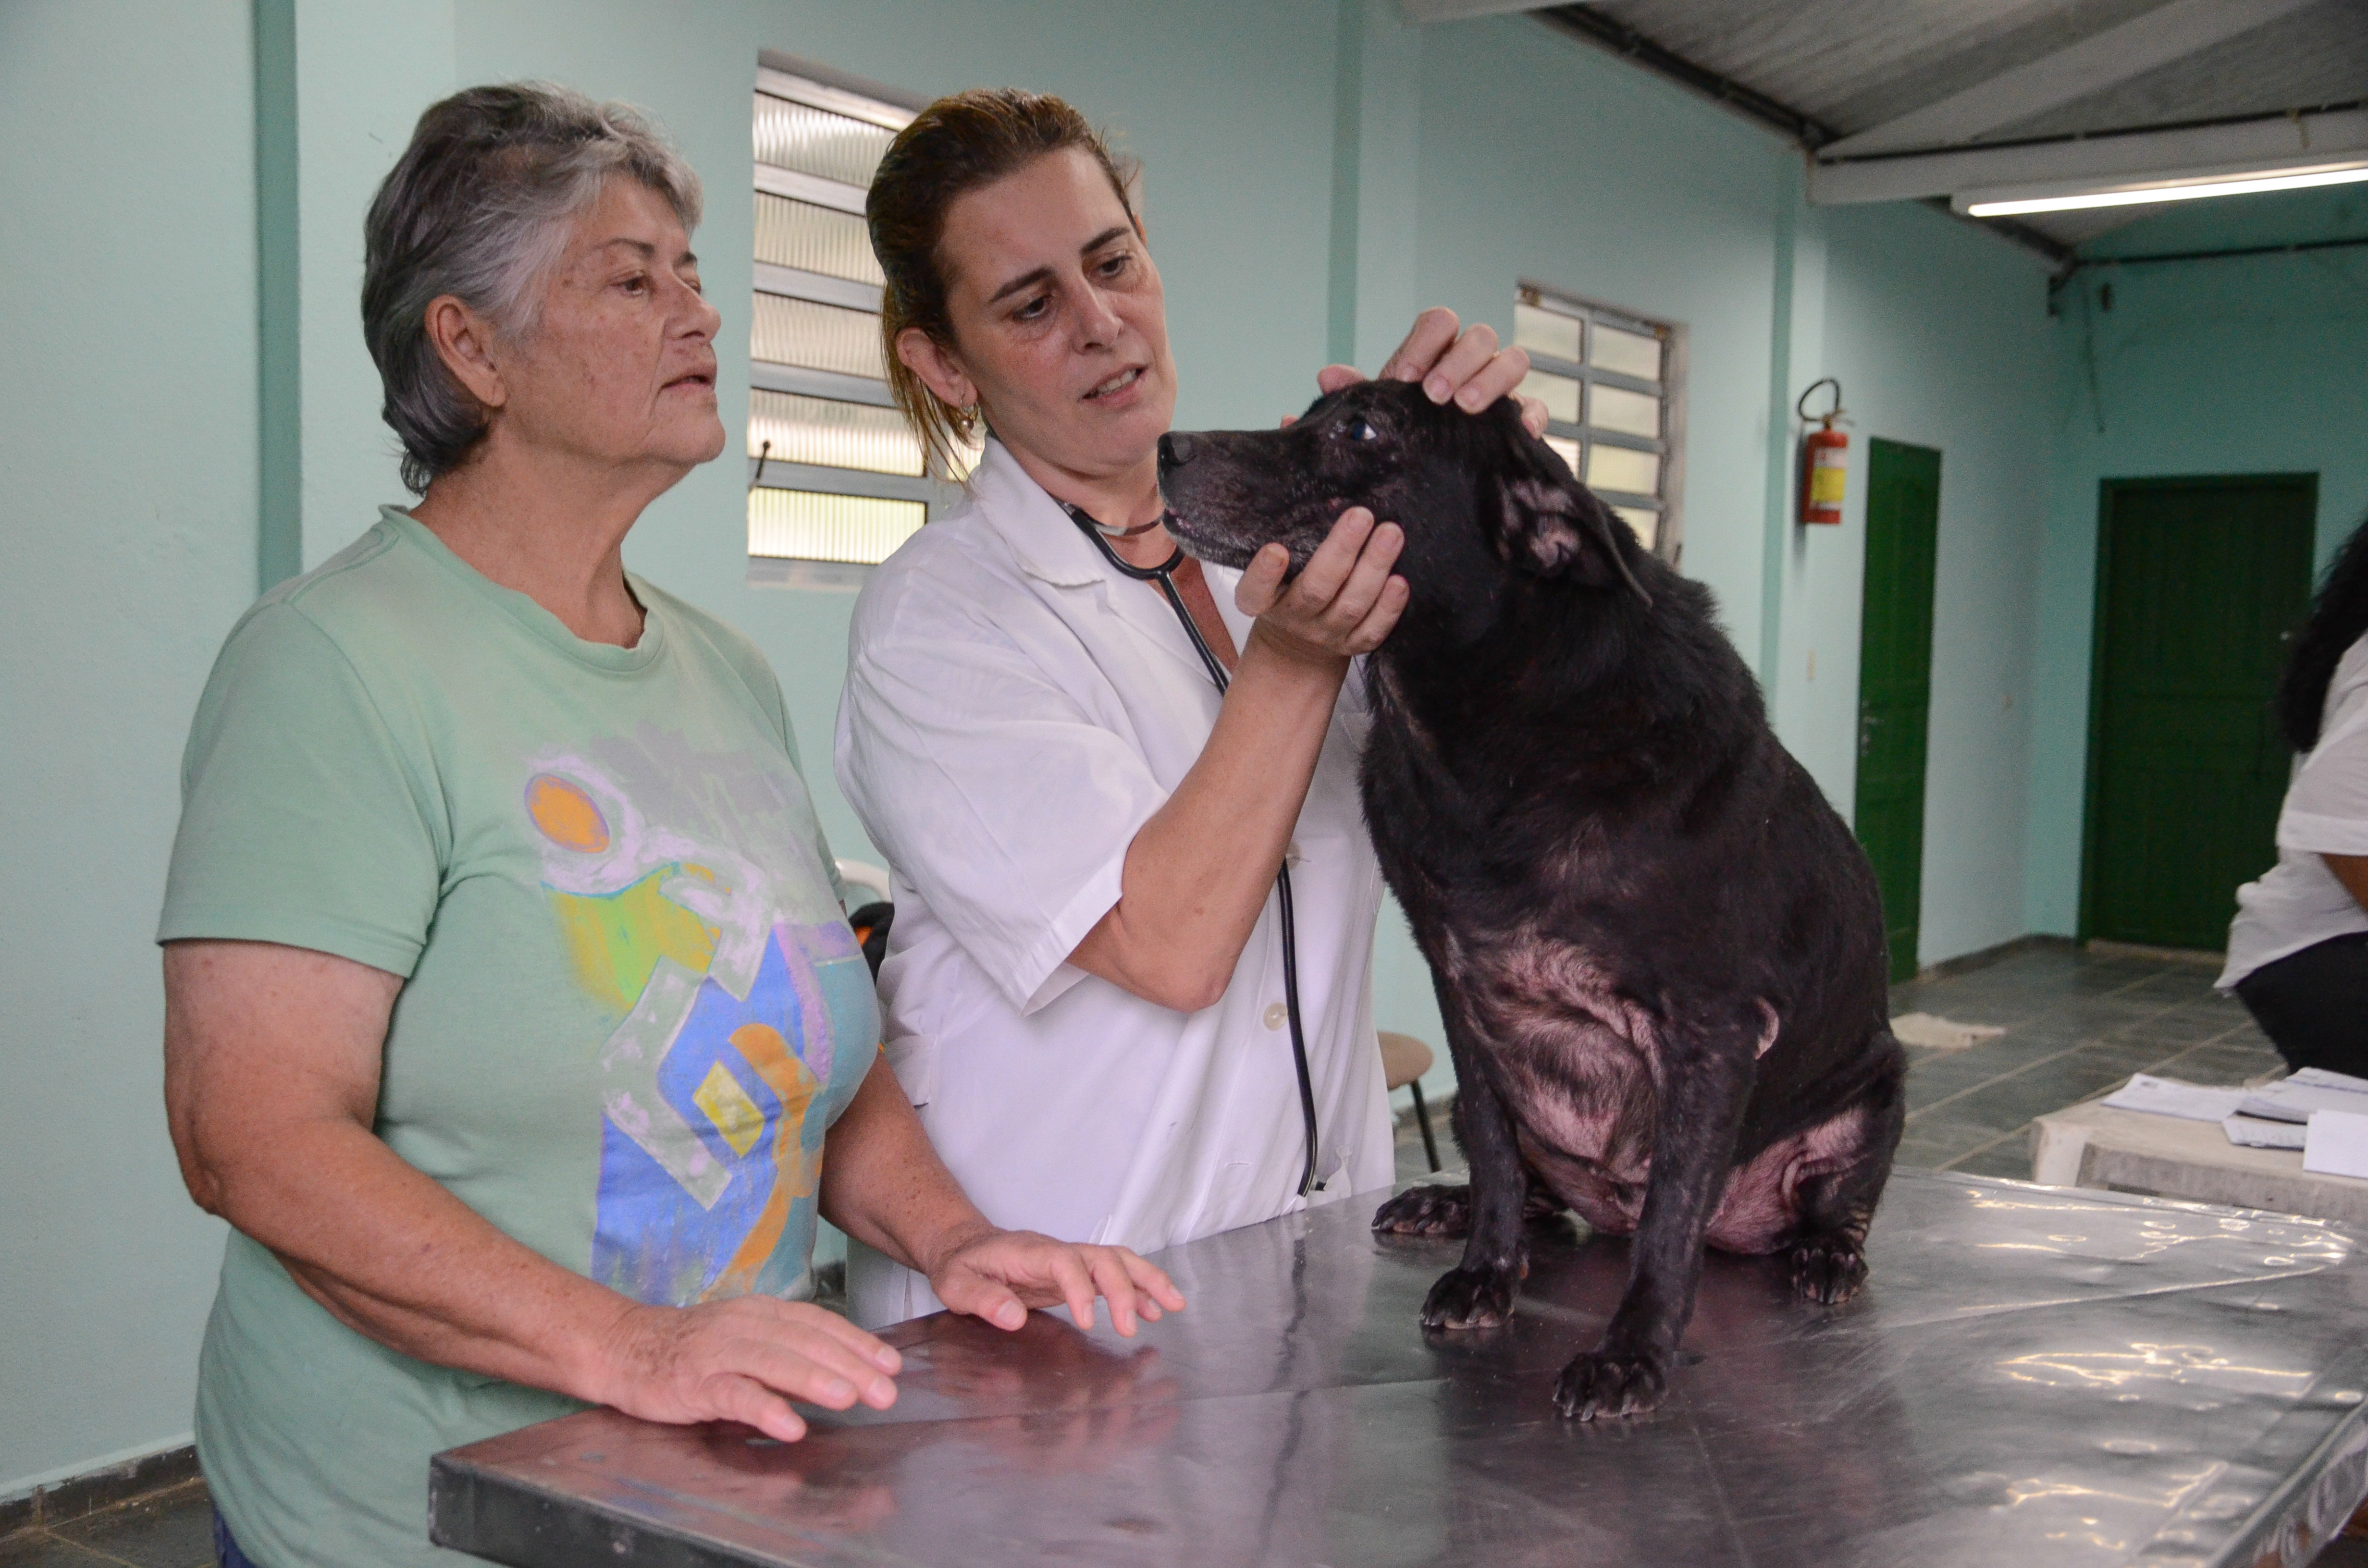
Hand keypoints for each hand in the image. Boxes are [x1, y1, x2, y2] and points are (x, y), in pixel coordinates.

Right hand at [591, 1295, 904, 1442]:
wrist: (626, 1347)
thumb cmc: (694, 1348)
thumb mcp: (747, 1340)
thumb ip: (790, 1353)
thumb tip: (844, 1371)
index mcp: (762, 1312)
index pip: (819, 1323)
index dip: (857, 1342)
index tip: (891, 1364)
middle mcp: (745, 1325)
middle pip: (805, 1342)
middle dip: (850, 1365)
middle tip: (885, 1390)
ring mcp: (718, 1352)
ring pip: (774, 1361)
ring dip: (815, 1379)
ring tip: (850, 1397)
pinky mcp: (694, 1382)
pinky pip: (734, 1394)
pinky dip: (764, 1408)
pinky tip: (790, 1424)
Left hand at [925, 1222, 1186, 1336]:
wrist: (966, 1247)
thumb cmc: (961, 1267)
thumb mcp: (956, 1284)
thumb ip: (981, 1299)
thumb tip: (1012, 1317)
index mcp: (1029, 1253)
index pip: (1064, 1261)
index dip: (1080, 1289)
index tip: (1088, 1321)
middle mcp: (1057, 1251)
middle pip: (1102, 1258)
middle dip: (1123, 1289)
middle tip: (1132, 1328)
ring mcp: (1071, 1260)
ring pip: (1118, 1260)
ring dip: (1147, 1280)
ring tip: (1174, 1305)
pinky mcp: (1077, 1273)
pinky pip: (1115, 1275)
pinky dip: (1139, 1291)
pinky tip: (1155, 1311)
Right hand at [1236, 506, 1407, 665]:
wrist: (1297, 646)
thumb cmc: (1288, 591)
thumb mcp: (1276, 573)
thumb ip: (1293, 544)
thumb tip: (1335, 501)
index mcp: (1264, 601)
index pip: (1256, 591)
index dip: (1264, 573)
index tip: (1275, 549)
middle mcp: (1293, 619)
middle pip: (1315, 590)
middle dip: (1341, 550)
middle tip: (1362, 516)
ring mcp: (1325, 635)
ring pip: (1351, 606)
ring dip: (1374, 568)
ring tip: (1391, 534)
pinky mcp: (1352, 645)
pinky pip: (1373, 630)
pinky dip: (1388, 607)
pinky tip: (1400, 581)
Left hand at [1313, 306, 1549, 435]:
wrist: (1430, 472)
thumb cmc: (1405, 430)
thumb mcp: (1379, 414)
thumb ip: (1356, 393)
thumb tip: (1328, 376)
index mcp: (1436, 352)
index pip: (1439, 322)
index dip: (1425, 342)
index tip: (1407, 378)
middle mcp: (1472, 362)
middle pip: (1480, 336)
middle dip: (1459, 361)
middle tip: (1435, 395)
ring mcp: (1501, 387)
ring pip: (1514, 359)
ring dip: (1492, 379)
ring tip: (1466, 408)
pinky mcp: (1520, 418)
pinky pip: (1537, 405)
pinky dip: (1532, 415)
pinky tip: (1517, 430)